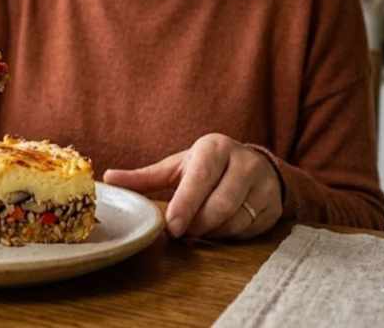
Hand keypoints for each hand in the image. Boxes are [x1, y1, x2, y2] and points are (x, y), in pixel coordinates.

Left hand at [103, 133, 282, 239]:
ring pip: (235, 220)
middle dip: (197, 224)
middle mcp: (244, 162)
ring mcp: (265, 184)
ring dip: (212, 232)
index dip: (186, 204)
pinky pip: (249, 230)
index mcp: (215, 148)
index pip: (200, 178)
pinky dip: (229, 235)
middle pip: (220, 204)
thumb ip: (144, 177)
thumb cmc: (207, 167)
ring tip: (199, 227)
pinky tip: (219, 228)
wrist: (256, 165)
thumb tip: (108, 178)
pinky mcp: (275, 206)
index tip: (173, 227)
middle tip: (182, 231)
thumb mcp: (177, 166)